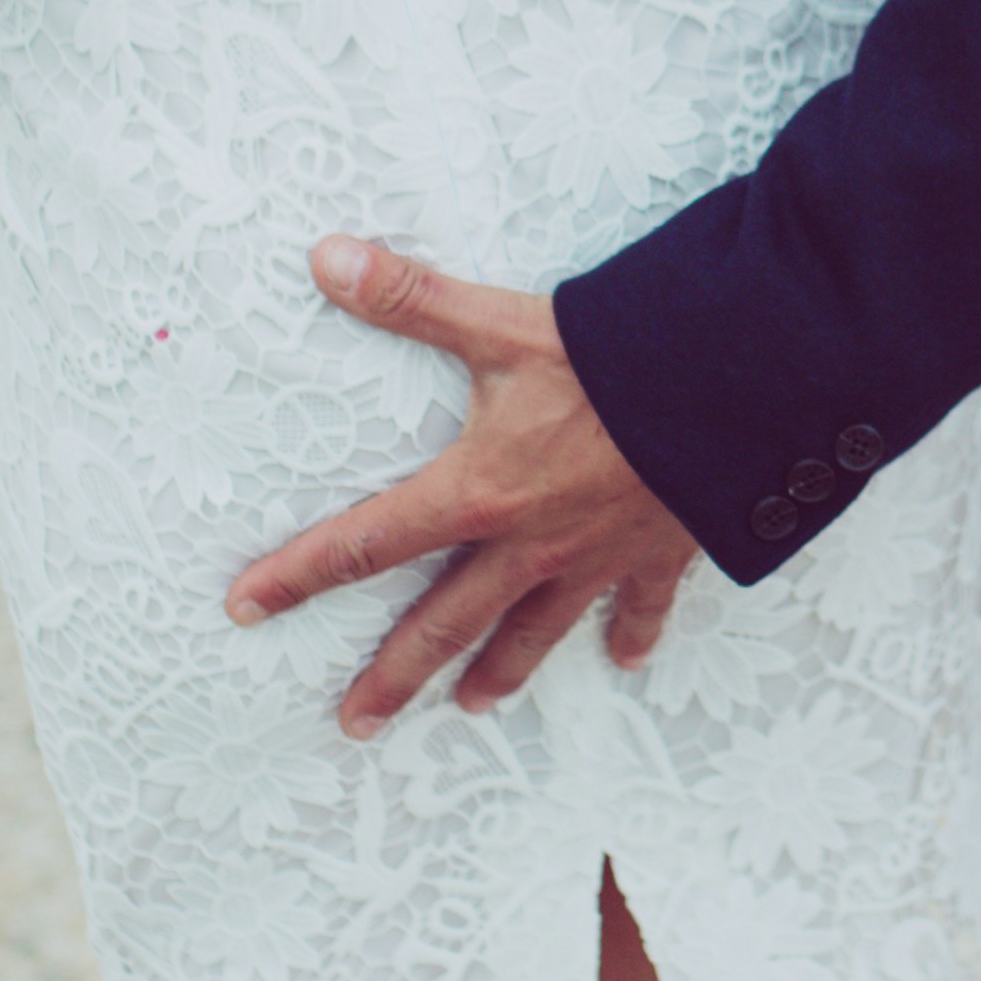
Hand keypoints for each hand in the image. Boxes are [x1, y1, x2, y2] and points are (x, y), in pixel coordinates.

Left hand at [223, 237, 703, 736]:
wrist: (734, 390)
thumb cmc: (615, 360)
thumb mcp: (503, 324)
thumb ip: (410, 298)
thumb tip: (326, 257)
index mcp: (476, 493)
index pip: (364, 543)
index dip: (298, 575)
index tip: (246, 609)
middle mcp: (527, 544)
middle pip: (442, 624)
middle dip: (393, 676)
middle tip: (355, 722)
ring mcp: (592, 558)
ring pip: (531, 633)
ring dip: (496, 673)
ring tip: (468, 708)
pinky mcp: (654, 553)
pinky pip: (637, 608)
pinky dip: (629, 635)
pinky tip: (623, 662)